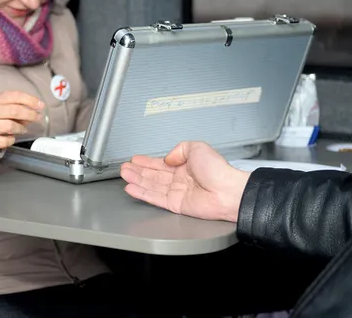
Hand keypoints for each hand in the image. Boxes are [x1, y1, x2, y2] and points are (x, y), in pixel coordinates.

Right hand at [0, 91, 43, 151]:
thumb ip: (11, 107)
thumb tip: (32, 112)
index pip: (14, 96)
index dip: (30, 100)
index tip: (41, 105)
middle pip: (15, 111)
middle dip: (31, 114)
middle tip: (38, 118)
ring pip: (11, 126)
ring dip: (21, 128)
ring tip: (23, 129)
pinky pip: (5, 141)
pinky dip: (11, 140)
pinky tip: (11, 138)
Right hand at [120, 141, 249, 221]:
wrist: (227, 191)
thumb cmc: (218, 170)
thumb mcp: (197, 147)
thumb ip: (179, 149)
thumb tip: (167, 159)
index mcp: (186, 166)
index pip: (161, 163)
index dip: (147, 161)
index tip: (135, 159)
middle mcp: (181, 179)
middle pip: (153, 175)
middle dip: (138, 171)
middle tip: (124, 168)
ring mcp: (177, 192)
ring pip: (151, 186)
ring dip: (137, 180)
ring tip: (125, 175)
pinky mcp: (175, 205)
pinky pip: (155, 198)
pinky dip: (142, 193)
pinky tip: (132, 188)